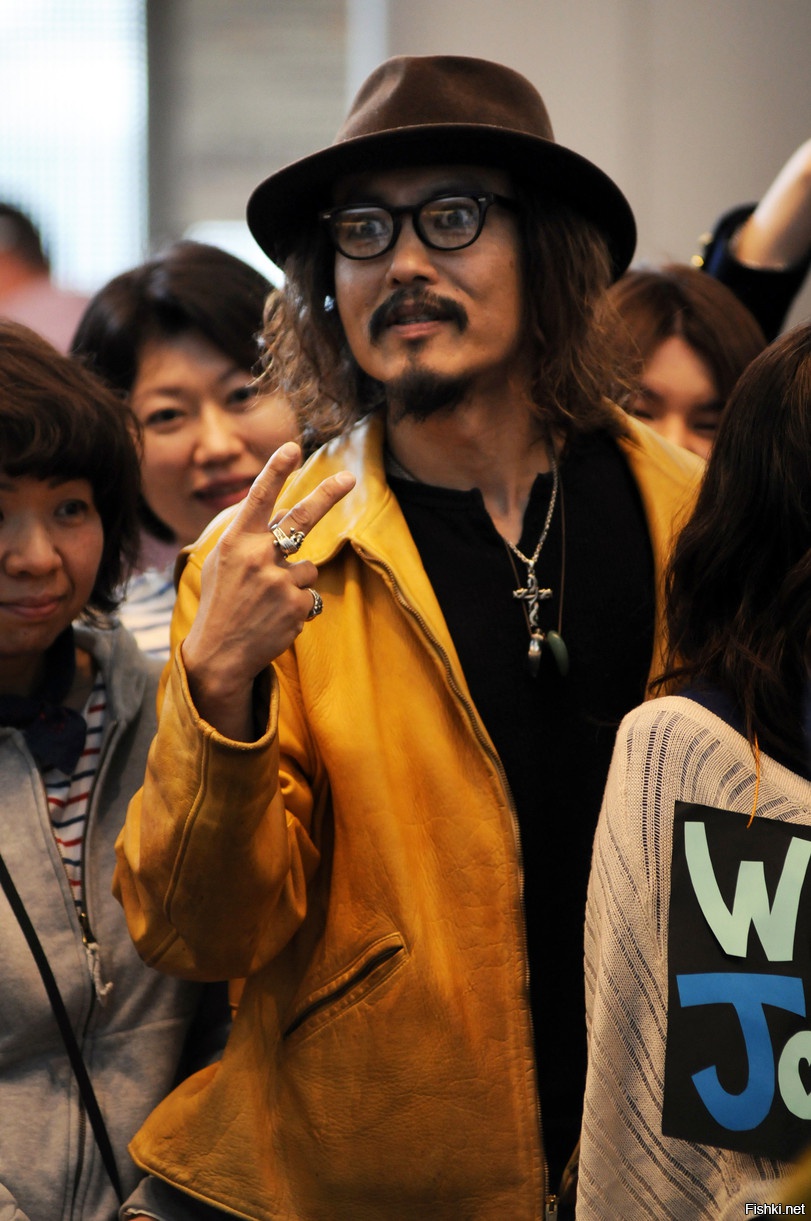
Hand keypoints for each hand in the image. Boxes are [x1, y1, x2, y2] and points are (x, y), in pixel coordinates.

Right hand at [182, 441, 354, 738]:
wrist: (219, 653)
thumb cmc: (221, 601)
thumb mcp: (221, 561)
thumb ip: (248, 536)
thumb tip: (282, 511)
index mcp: (236, 542)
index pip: (259, 498)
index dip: (276, 471)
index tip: (292, 448)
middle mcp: (258, 556)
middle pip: (301, 518)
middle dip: (326, 494)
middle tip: (348, 478)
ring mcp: (278, 581)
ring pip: (307, 567)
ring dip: (294, 581)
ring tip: (268, 601)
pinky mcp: (296, 604)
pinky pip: (310, 593)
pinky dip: (297, 604)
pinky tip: (275, 617)